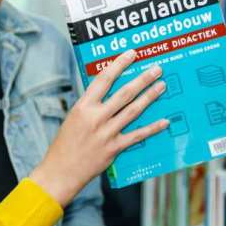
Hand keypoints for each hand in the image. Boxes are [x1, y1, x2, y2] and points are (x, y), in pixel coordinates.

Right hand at [30, 50, 167, 206]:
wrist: (60, 172)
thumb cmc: (65, 145)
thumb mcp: (73, 118)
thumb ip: (90, 106)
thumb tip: (108, 93)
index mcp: (83, 107)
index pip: (104, 79)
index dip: (119, 64)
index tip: (131, 54)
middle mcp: (96, 118)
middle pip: (124, 93)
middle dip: (143, 79)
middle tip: (156, 68)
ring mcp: (106, 133)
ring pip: (133, 110)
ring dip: (150, 96)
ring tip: (162, 86)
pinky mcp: (114, 148)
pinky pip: (137, 135)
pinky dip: (152, 128)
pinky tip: (164, 121)